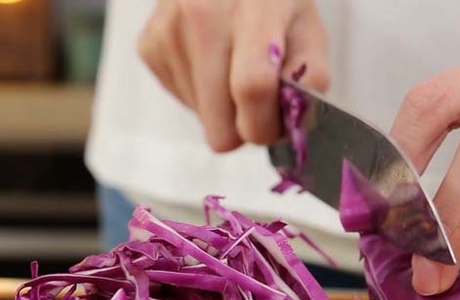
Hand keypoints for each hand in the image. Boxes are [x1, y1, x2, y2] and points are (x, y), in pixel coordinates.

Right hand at [137, 0, 329, 150]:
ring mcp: (168, 31)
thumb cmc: (273, 2)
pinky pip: (183, 100)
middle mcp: (202, 16)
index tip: (274, 128)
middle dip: (243, 127)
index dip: (265, 125)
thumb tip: (292, 127)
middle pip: (218, 123)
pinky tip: (211, 59)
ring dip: (222, 107)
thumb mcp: (308, 29)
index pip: (252, 88)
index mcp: (252, 9)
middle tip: (258, 101)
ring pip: (201, 118)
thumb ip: (310, 79)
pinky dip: (202, 93)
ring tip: (232, 66)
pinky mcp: (149, 45)